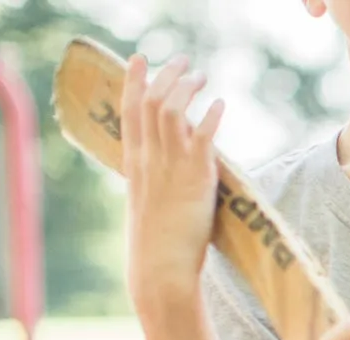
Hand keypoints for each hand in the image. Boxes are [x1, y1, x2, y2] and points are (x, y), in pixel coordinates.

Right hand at [121, 55, 226, 317]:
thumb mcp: (149, 207)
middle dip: (165, 75)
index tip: (139, 60)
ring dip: (187, 89)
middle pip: (151, 103)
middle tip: (181, 59)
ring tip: (200, 75)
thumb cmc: (156, 247)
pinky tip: (220, 104)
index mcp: (134, 165)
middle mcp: (149, 161)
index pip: (129, 112)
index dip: (134, 82)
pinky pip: (203, 139)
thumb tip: (173, 174)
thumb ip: (157, 184)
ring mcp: (171, 168)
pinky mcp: (196, 180)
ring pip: (173, 112)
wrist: (160, 270)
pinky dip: (211, 118)